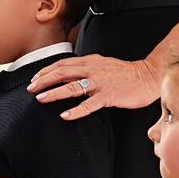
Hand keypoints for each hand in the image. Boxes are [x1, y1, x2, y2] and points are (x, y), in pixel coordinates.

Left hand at [30, 53, 158, 118]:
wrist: (148, 76)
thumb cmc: (125, 72)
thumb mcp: (103, 63)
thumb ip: (87, 66)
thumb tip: (70, 71)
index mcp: (90, 61)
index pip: (62, 63)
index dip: (46, 70)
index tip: (34, 77)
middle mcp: (92, 70)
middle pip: (62, 73)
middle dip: (44, 80)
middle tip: (30, 88)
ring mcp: (99, 83)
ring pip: (71, 87)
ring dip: (54, 93)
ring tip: (40, 98)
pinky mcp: (108, 96)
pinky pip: (89, 105)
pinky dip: (76, 110)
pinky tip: (65, 116)